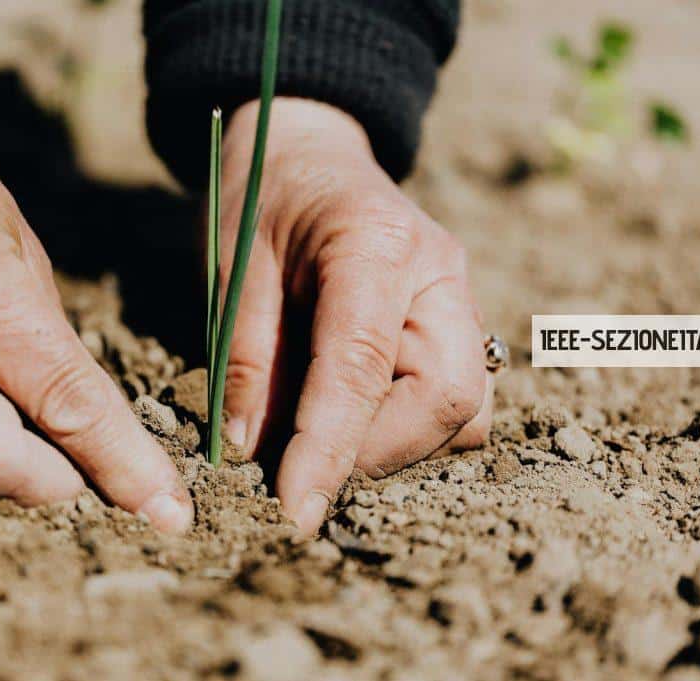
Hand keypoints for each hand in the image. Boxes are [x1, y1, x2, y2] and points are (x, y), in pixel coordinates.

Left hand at [220, 98, 492, 536]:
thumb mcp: (234, 265)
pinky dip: (409, 427)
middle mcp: (439, 273)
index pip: (363, 367)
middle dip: (377, 453)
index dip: (330, 448)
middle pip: (449, 399)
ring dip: (397, 445)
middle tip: (305, 465)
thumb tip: (250, 449)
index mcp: (376, 244)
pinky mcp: (457, 322)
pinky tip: (354, 413)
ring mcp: (458, 297)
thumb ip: (245, 355)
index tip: (295, 510)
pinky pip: (457, 400)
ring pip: (465, 410)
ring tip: (324, 435)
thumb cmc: (262, 197)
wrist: (308, 151)